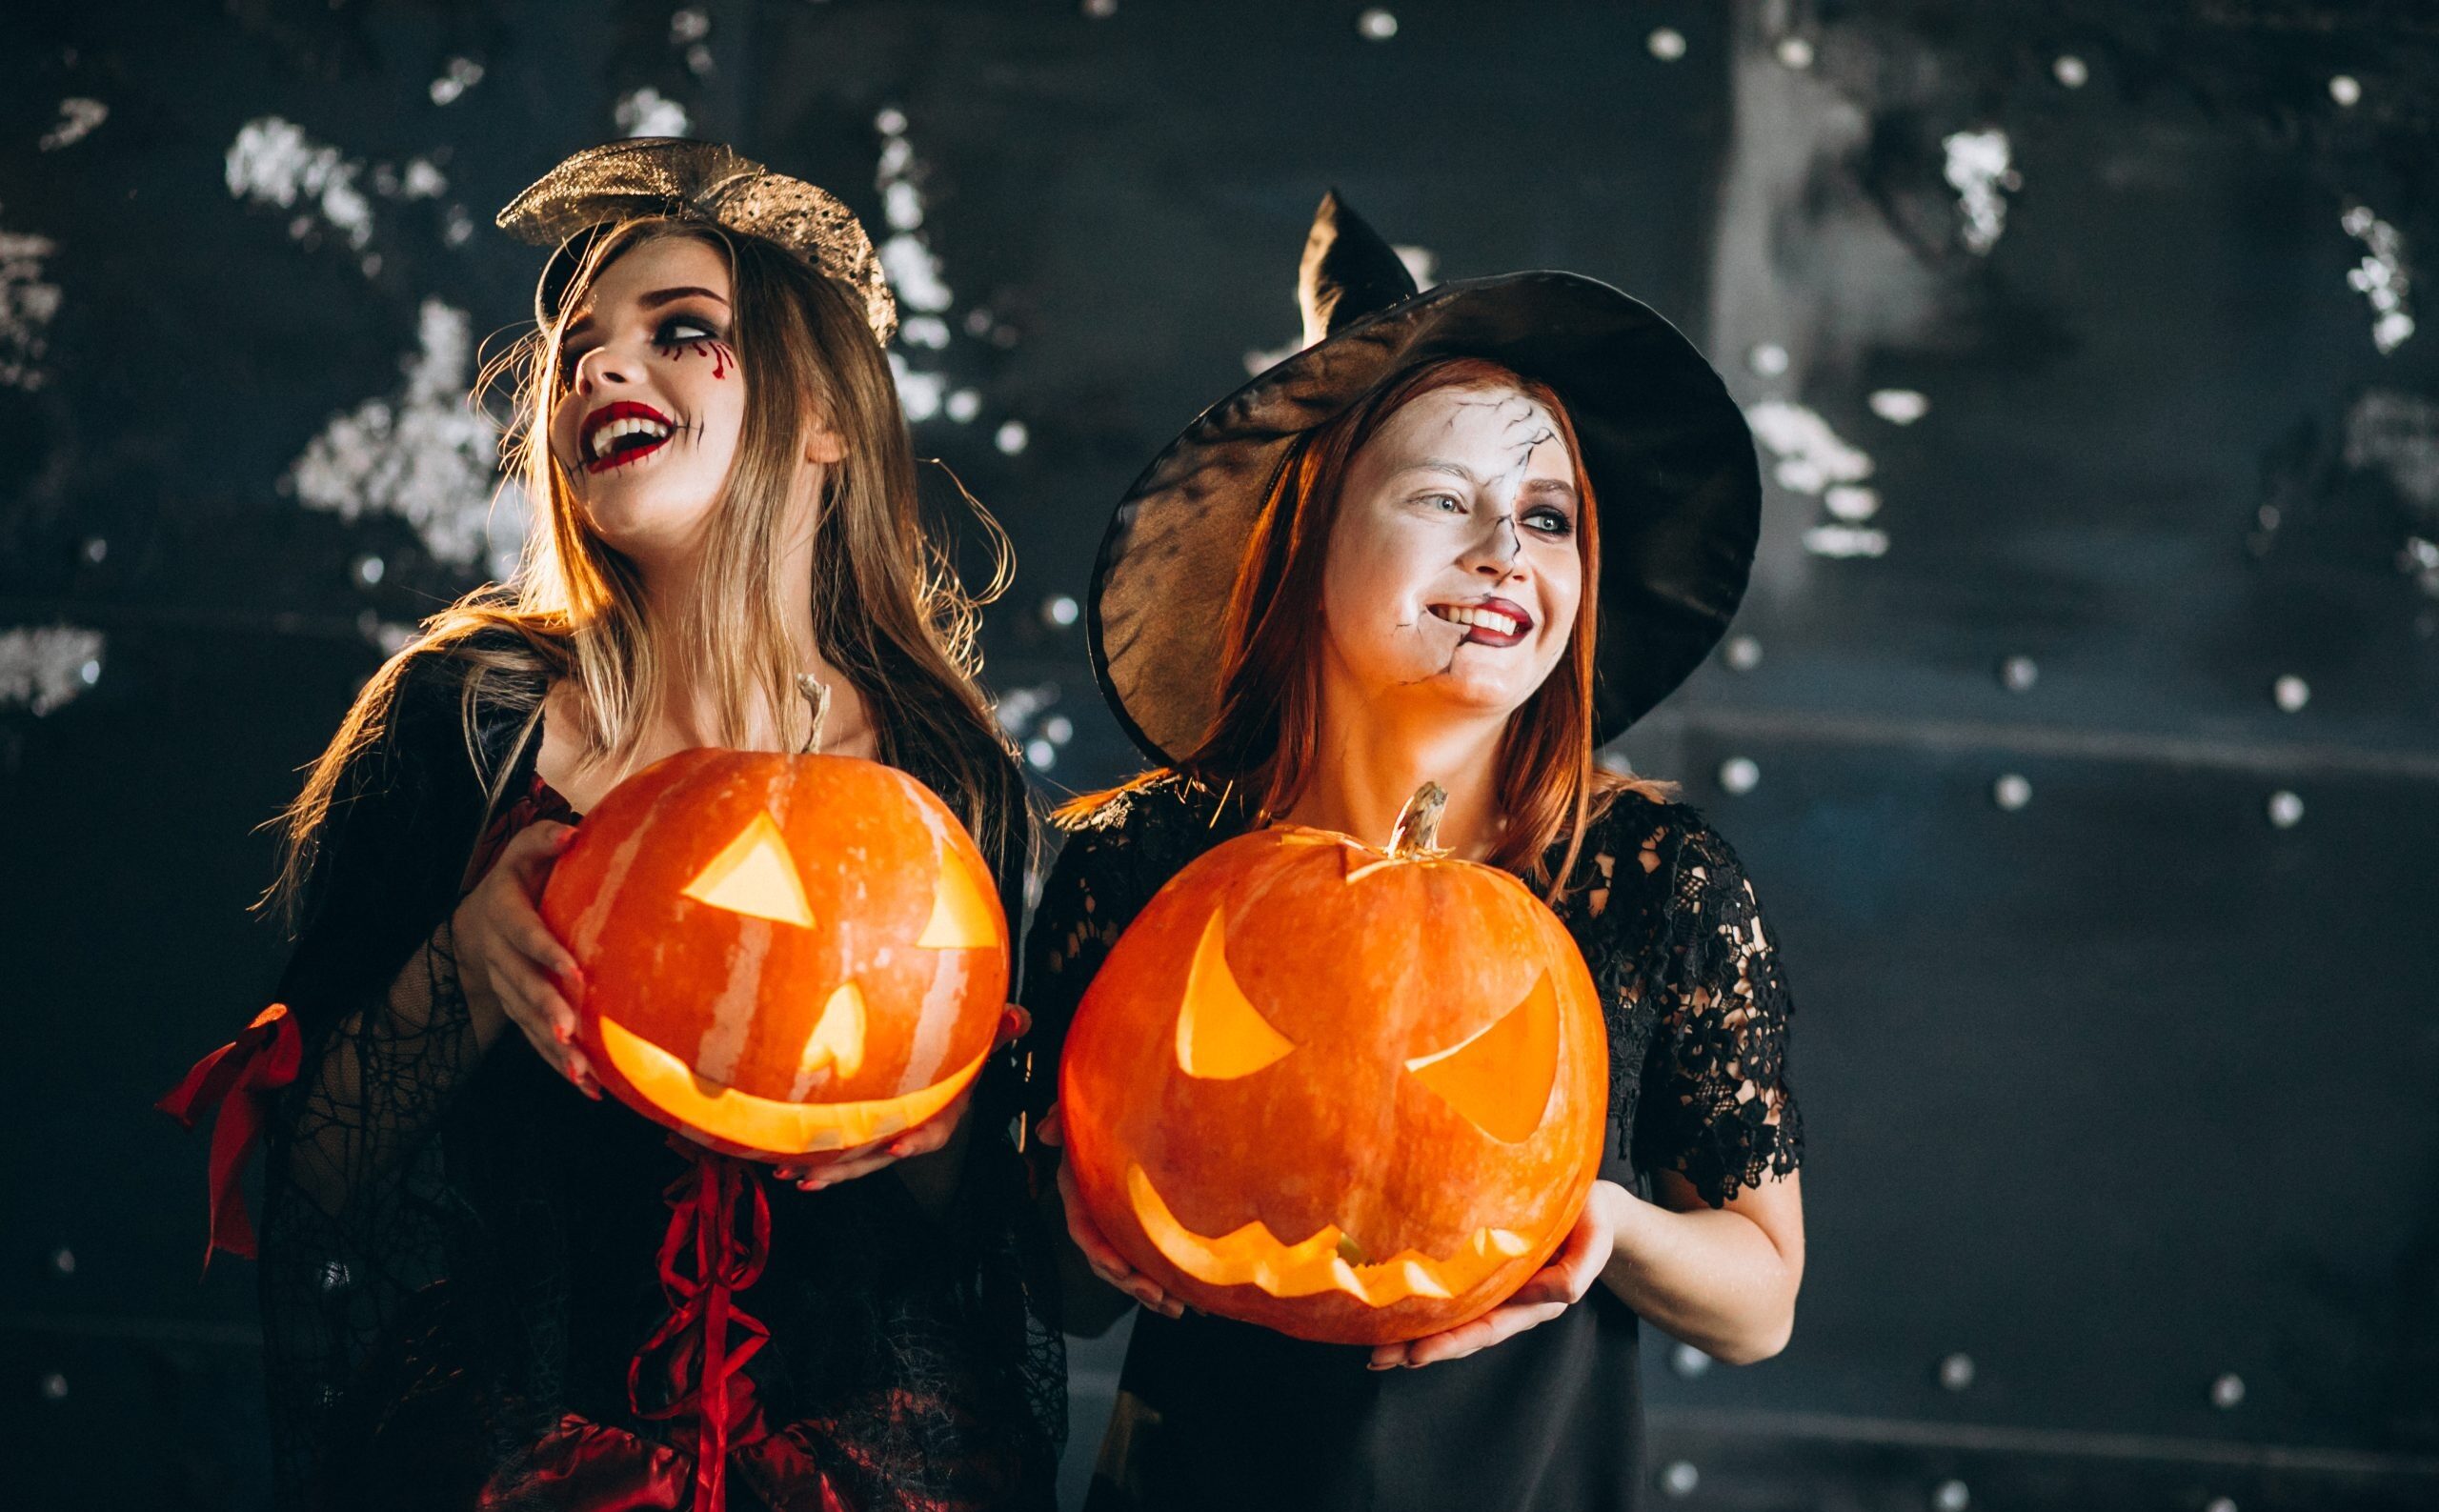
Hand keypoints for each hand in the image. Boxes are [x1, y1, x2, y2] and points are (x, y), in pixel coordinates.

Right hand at [452, 820, 597, 1098]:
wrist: (481, 921)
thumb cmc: (519, 879)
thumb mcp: (523, 853)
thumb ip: (543, 840)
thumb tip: (573, 832)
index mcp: (504, 915)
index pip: (526, 934)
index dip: (547, 953)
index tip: (576, 972)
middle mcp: (500, 957)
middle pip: (523, 987)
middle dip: (546, 1011)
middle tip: (570, 1032)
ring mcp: (507, 989)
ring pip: (528, 1023)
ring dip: (554, 1050)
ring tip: (583, 1074)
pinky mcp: (517, 1013)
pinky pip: (535, 1041)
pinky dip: (559, 1066)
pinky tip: (590, 1088)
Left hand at [774, 1005, 1030, 1190]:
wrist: (948, 1060)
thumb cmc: (965, 1050)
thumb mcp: (986, 1039)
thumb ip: (1002, 1030)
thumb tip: (1020, 1017)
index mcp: (942, 1112)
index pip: (932, 1133)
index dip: (915, 1143)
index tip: (896, 1147)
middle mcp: (912, 1130)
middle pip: (881, 1156)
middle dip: (850, 1168)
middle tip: (816, 1176)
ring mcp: (887, 1132)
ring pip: (856, 1158)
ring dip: (825, 1169)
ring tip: (790, 1176)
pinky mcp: (866, 1128)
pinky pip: (842, 1147)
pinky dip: (815, 1156)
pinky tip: (784, 1163)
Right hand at [1038, 1104, 1183, 1318]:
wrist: (1137, 1107)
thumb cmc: (1107, 1109)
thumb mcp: (1083, 1109)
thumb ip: (1064, 1117)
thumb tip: (1045, 1130)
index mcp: (1082, 1192)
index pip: (1083, 1229)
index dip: (1098, 1251)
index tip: (1118, 1268)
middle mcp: (1100, 1214)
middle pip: (1109, 1260)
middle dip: (1131, 1283)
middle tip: (1156, 1296)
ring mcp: (1124, 1225)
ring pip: (1133, 1268)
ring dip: (1153, 1292)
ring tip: (1178, 1308)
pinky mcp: (1148, 1229)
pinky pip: (1156, 1261)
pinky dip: (1174, 1282)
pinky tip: (1199, 1299)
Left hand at [1367, 1180, 1625, 1369]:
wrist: (1590, 1204)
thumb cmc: (1592, 1220)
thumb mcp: (1594, 1242)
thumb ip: (1578, 1270)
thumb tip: (1554, 1292)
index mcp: (1537, 1300)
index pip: (1489, 1328)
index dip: (1453, 1342)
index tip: (1417, 1354)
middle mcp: (1509, 1300)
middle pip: (1461, 1330)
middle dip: (1419, 1346)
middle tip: (1378, 1357)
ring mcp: (1493, 1286)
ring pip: (1450, 1315)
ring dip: (1412, 1331)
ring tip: (1374, 1348)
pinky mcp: (1481, 1267)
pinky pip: (1449, 1290)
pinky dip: (1420, 1301)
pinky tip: (1390, 1307)